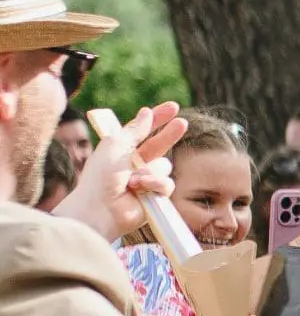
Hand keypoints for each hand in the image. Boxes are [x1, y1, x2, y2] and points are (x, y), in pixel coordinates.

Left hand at [54, 101, 185, 241]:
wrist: (101, 208)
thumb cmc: (101, 177)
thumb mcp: (116, 146)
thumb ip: (135, 129)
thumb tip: (147, 112)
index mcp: (122, 150)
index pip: (144, 130)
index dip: (158, 118)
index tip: (173, 107)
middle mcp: (135, 164)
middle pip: (159, 145)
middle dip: (170, 134)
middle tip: (182, 123)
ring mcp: (146, 180)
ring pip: (164, 166)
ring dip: (150, 171)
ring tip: (133, 181)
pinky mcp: (155, 196)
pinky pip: (166, 184)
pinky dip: (155, 185)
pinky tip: (141, 190)